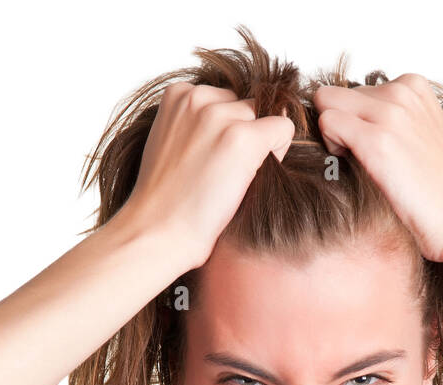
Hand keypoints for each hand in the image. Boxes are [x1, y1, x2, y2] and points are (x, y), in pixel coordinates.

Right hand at [118, 83, 295, 269]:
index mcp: (179, 93)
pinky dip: (278, 153)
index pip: (226, 98)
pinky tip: (250, 178)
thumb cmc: (168, 199)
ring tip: (231, 178)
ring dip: (260, 146)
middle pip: (248, 106)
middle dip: (244, 135)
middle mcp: (199, 96)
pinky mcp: (244, 138)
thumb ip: (201, 121)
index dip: (227, 130)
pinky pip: (283, 129)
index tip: (207, 160)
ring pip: (266, 118)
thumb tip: (258, 110)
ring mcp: (221, 116)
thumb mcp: (174, 142)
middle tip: (221, 173)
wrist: (159, 231)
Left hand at [312, 73, 442, 264]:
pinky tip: (356, 169)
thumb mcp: (420, 134)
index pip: (356, 89)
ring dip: (334, 135)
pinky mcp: (376, 139)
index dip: (356, 121)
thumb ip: (391, 116)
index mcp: (414, 86)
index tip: (374, 147)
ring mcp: (390, 113)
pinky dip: (331, 147)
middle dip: (341, 124)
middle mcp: (402, 91)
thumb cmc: (440, 189)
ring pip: (326, 103)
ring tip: (363, 164)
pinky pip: (326, 122)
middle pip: (337, 95)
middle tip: (363, 159)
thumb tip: (348, 117)